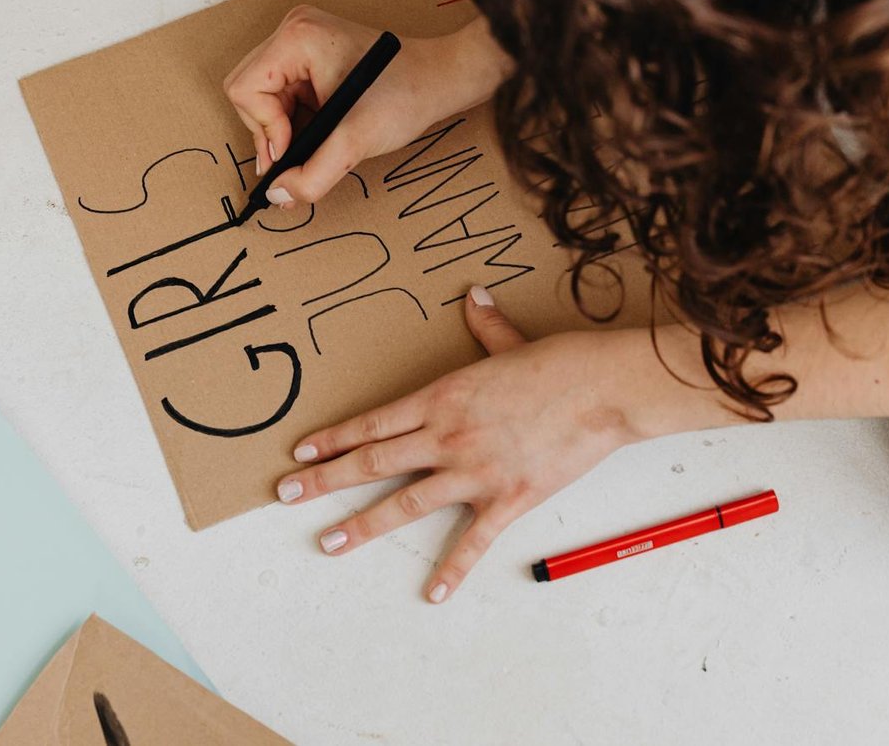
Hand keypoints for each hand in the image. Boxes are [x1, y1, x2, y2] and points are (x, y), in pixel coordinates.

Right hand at [223, 6, 507, 205]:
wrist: (443, 80)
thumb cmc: (407, 95)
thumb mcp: (355, 142)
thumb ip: (312, 175)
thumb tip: (277, 195)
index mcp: (296, 37)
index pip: (245, 90)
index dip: (265, 129)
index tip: (293, 151)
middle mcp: (293, 31)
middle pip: (249, 91)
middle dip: (270, 130)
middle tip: (297, 156)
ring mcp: (302, 41)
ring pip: (264, 97)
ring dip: (284, 129)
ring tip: (316, 145)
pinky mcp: (312, 56)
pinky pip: (283, 95)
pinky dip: (295, 121)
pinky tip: (320, 134)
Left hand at [275, 288, 636, 602]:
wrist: (602, 388)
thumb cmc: (560, 363)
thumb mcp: (511, 341)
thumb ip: (486, 327)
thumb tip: (473, 296)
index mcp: (442, 398)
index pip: (373, 423)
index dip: (334, 438)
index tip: (302, 453)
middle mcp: (447, 436)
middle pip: (372, 463)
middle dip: (324, 480)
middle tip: (286, 495)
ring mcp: (473, 471)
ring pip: (404, 503)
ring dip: (361, 525)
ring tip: (328, 542)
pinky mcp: (506, 499)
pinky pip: (472, 542)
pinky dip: (452, 570)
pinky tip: (433, 593)